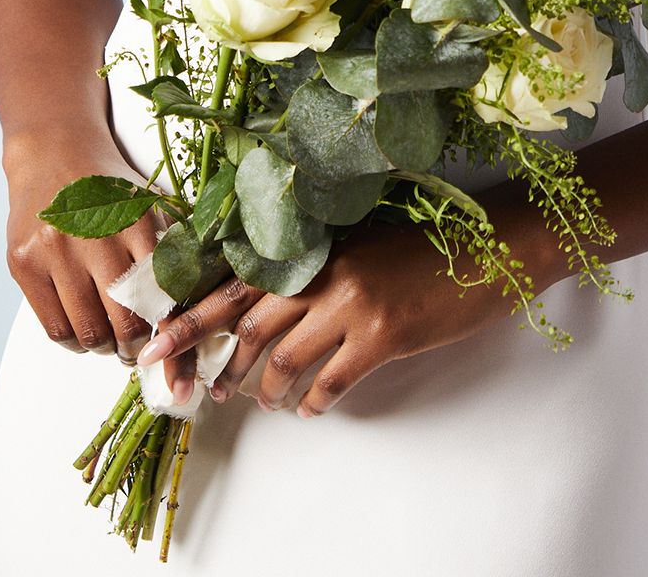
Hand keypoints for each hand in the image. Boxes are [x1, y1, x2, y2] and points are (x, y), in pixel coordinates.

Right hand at [4, 125, 168, 361]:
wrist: (54, 152)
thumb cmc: (109, 188)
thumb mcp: (148, 207)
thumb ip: (170, 251)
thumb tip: (185, 314)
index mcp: (136, 221)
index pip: (160, 293)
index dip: (169, 327)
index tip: (171, 343)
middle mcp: (94, 236)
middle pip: (125, 320)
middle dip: (136, 346)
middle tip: (139, 350)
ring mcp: (54, 251)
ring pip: (88, 331)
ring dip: (104, 348)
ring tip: (110, 342)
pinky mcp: (23, 264)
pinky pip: (54, 327)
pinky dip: (73, 342)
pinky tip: (83, 333)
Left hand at [138, 193, 557, 415]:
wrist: (491, 247)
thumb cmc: (427, 242)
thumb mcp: (363, 241)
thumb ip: (318, 264)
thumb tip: (269, 301)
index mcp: (317, 244)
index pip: (237, 281)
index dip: (192, 316)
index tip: (156, 345)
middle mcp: (326, 272)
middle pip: (249, 325)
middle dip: (221, 363)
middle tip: (209, 387)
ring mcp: (353, 305)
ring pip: (284, 360)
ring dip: (267, 390)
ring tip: (266, 400)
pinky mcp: (383, 338)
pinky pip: (330, 382)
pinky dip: (314, 402)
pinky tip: (313, 407)